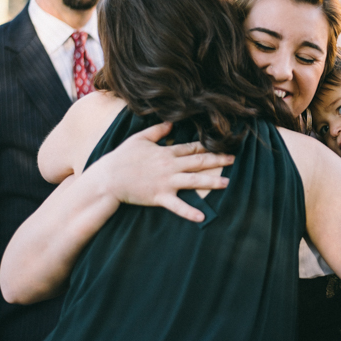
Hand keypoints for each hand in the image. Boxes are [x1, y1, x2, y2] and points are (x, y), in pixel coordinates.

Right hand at [95, 122, 232, 221]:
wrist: (107, 179)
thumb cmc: (121, 158)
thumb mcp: (139, 138)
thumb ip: (157, 130)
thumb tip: (171, 123)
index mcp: (166, 152)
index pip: (191, 148)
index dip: (208, 146)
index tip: (222, 144)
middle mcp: (169, 166)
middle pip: (198, 162)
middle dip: (218, 160)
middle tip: (234, 159)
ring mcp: (165, 182)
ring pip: (193, 181)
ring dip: (212, 182)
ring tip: (227, 183)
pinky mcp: (159, 197)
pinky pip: (177, 205)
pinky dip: (190, 212)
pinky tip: (202, 216)